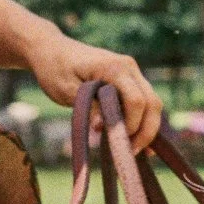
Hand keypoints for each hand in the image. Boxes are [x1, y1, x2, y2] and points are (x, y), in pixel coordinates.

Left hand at [27, 34, 163, 154]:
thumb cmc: (55, 69)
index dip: (131, 125)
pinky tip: (140, 142)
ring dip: (146, 128)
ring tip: (133, 150)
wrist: (51, 50)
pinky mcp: (128, 80)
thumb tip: (103, 127)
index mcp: (115, 67)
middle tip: (129, 153)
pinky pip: (143, 102)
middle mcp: (129, 68)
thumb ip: (89, 107)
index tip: (116, 141)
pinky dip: (143, 121)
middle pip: (152, 103)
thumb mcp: (66, 91)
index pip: (136, 101)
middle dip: (145, 131)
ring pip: (152, 103)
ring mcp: (131, 73)